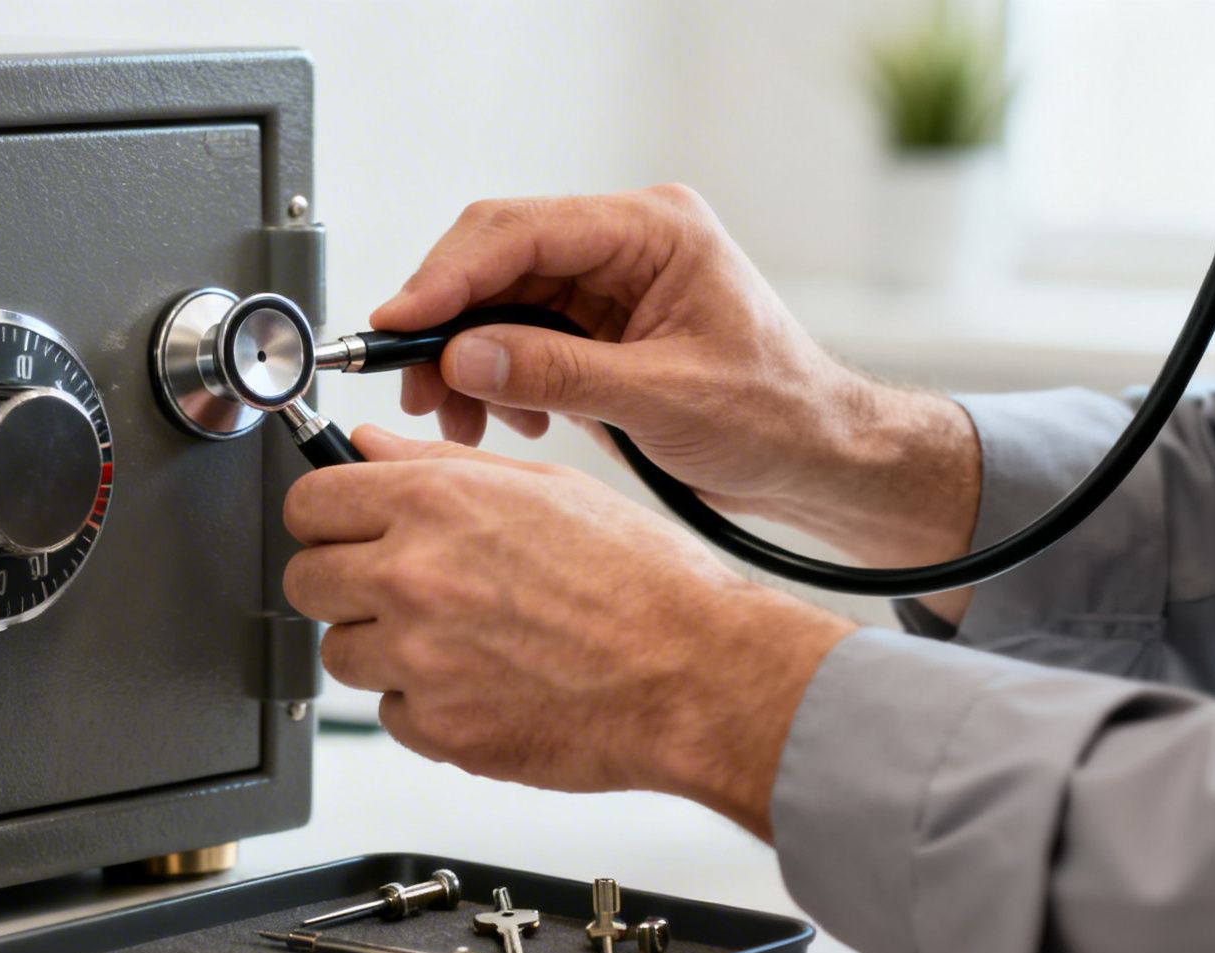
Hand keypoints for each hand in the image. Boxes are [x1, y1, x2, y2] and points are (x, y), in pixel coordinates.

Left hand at [283, 426, 855, 837]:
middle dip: (342, 584)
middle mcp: (414, 575)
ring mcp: (419, 657)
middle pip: (306, 580)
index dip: (324, 516)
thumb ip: (441, 466)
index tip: (339, 529)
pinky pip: (391, 713)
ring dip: (382, 648)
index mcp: (435, 502)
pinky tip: (484, 683)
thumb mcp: (546, 487)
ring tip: (458, 640)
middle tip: (396, 589)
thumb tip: (371, 447)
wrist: (697, 674)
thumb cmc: (644, 582)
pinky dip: (425, 704)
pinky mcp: (437, 727)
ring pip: (342, 653)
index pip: (309, 502)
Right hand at [375, 186, 980, 582]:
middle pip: (496, 261)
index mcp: (653, 231)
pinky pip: (513, 339)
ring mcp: (605, 286)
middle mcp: (623, 245)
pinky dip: (491, 380)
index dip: (448, 277)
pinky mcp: (592, 330)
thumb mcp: (664, 399)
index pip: (521, 231)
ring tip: (458, 421)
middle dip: (445, 325)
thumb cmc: (775, 418)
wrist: (816, 461)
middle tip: (412, 385)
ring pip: (494, 303)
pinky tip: (504, 422)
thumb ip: (560, 373)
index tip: (398, 324)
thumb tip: (465, 354)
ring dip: (463, 361)